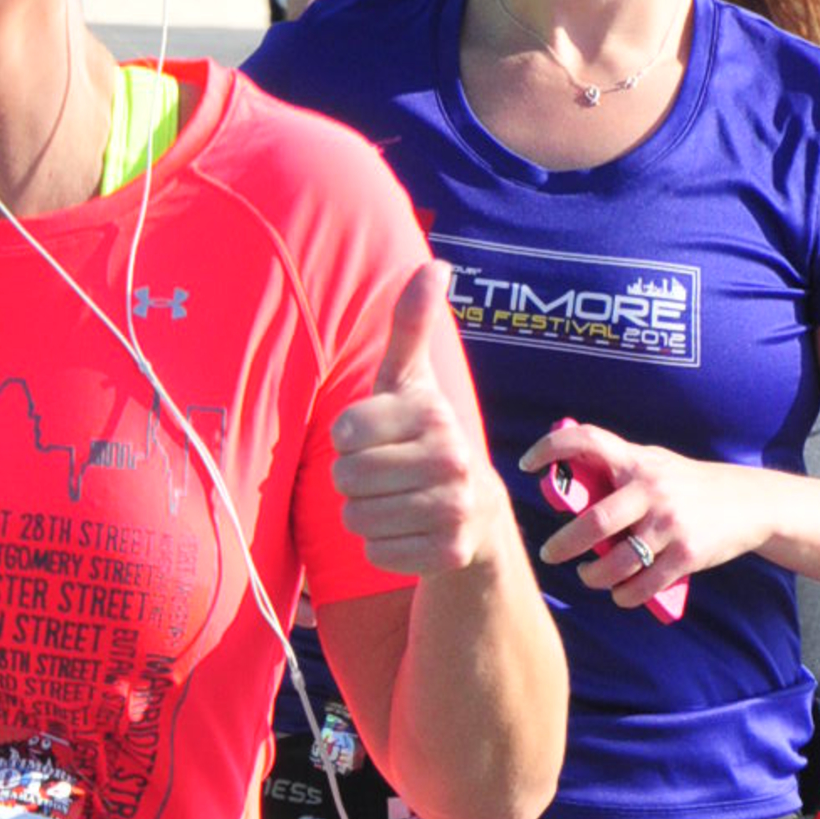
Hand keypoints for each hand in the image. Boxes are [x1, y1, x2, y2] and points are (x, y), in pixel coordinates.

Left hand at [328, 264, 502, 580]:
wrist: (475, 512)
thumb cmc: (424, 437)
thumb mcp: (413, 383)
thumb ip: (412, 326)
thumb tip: (435, 264)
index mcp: (435, 415)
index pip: (344, 432)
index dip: (347, 440)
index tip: (374, 439)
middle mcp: (454, 460)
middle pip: (346, 478)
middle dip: (351, 481)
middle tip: (382, 475)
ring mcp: (456, 510)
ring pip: (357, 518)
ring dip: (363, 514)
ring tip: (394, 502)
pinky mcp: (449, 553)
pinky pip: (375, 553)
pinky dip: (380, 547)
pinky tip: (406, 532)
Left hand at [520, 422, 776, 612]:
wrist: (750, 502)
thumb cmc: (689, 485)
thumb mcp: (655, 464)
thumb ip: (618, 471)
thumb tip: (568, 486)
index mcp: (637, 462)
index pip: (587, 441)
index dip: (550, 448)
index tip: (526, 465)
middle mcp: (652, 490)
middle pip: (593, 523)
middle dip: (564, 545)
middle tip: (549, 553)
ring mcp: (670, 525)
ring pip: (615, 563)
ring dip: (593, 576)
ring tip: (588, 575)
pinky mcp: (686, 555)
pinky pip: (642, 585)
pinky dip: (624, 594)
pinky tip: (619, 593)